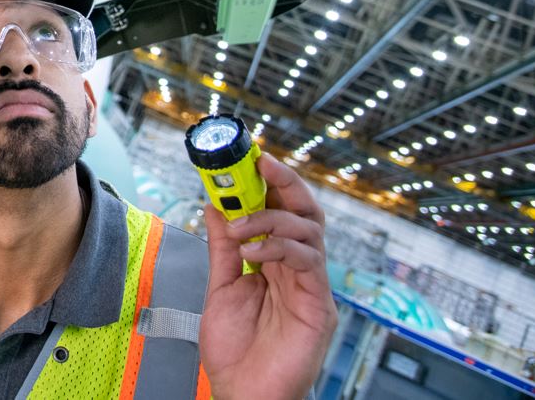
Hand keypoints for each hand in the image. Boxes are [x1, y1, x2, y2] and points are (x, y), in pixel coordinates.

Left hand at [199, 153, 337, 399]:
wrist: (242, 393)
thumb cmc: (235, 351)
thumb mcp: (221, 287)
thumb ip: (223, 247)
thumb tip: (215, 204)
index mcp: (275, 263)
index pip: (280, 212)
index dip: (268, 184)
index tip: (248, 159)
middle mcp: (297, 269)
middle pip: (304, 212)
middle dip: (285, 183)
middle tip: (260, 165)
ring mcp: (310, 285)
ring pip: (309, 230)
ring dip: (271, 218)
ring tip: (240, 227)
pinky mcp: (319, 305)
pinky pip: (309, 262)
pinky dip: (280, 247)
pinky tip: (254, 253)